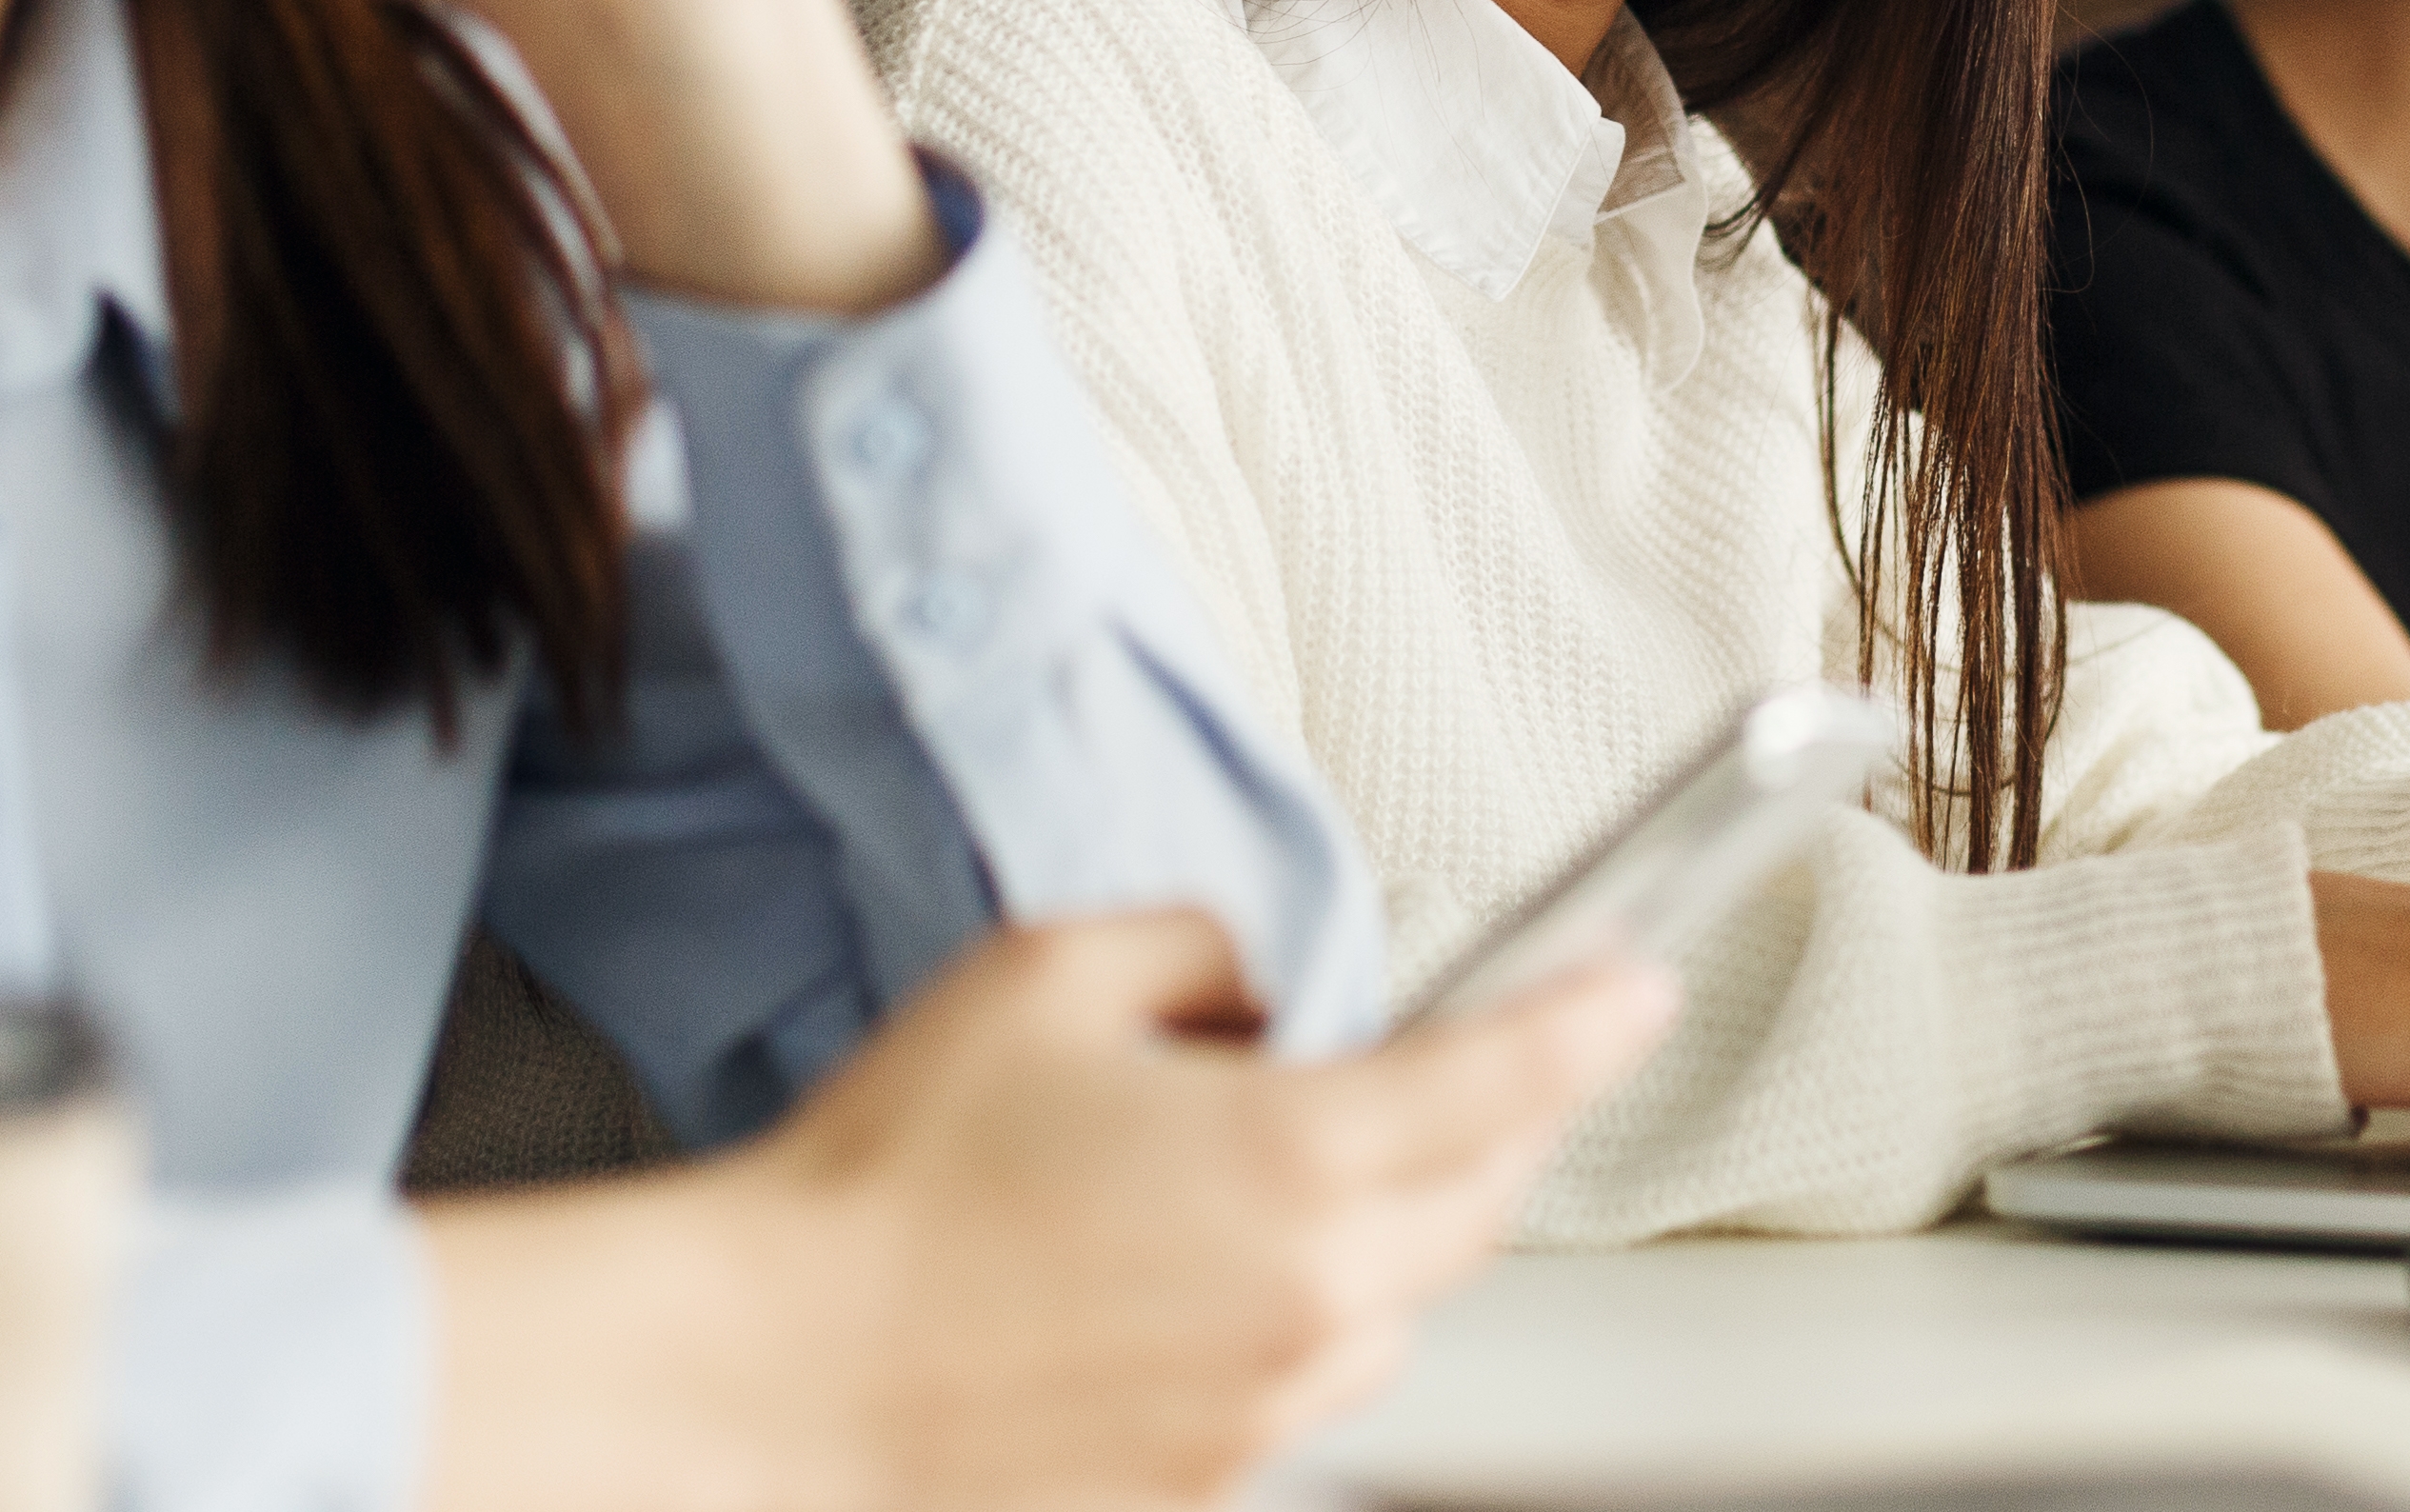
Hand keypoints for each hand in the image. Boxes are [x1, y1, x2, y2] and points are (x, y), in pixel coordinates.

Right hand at [439, 912, 1675, 1510]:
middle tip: (1444, 1055)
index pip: (1512, 1075)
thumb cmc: (889, 1185)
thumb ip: (1204, 951)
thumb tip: (1266, 986)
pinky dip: (1299, 1306)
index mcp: (1296, 1155)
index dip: (1594, 1017)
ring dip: (1386, 1220)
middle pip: (1483, 1191)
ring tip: (1263, 1165)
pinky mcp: (1212, 1476)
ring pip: (1403, 1292)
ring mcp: (1269, 1403)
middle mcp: (1313, 1293)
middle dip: (1490, 1114)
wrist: (769, 1381)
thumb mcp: (1051, 976)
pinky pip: (1312, 1372)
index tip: (1640, 982)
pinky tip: (1191, 1267)